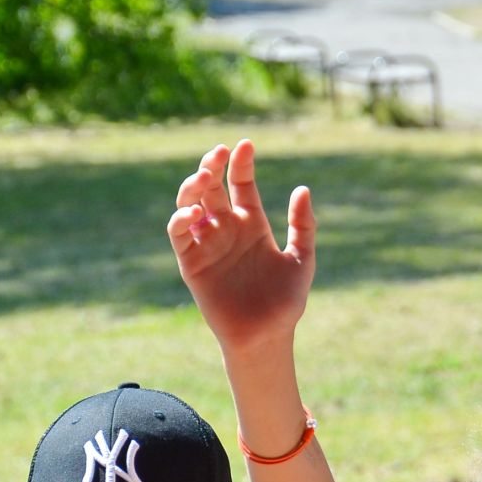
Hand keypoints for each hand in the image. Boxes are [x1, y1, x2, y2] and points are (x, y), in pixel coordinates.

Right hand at [167, 140, 314, 355]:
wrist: (267, 335)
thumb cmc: (286, 301)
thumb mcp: (302, 258)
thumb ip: (302, 226)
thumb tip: (302, 189)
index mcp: (252, 225)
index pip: (240, 184)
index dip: (241, 163)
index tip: (246, 145)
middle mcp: (227, 230)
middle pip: (211, 188)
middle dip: (211, 166)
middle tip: (218, 153)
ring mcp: (207, 245)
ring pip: (190, 204)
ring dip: (192, 187)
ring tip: (203, 176)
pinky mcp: (191, 264)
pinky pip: (179, 235)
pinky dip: (181, 220)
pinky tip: (195, 213)